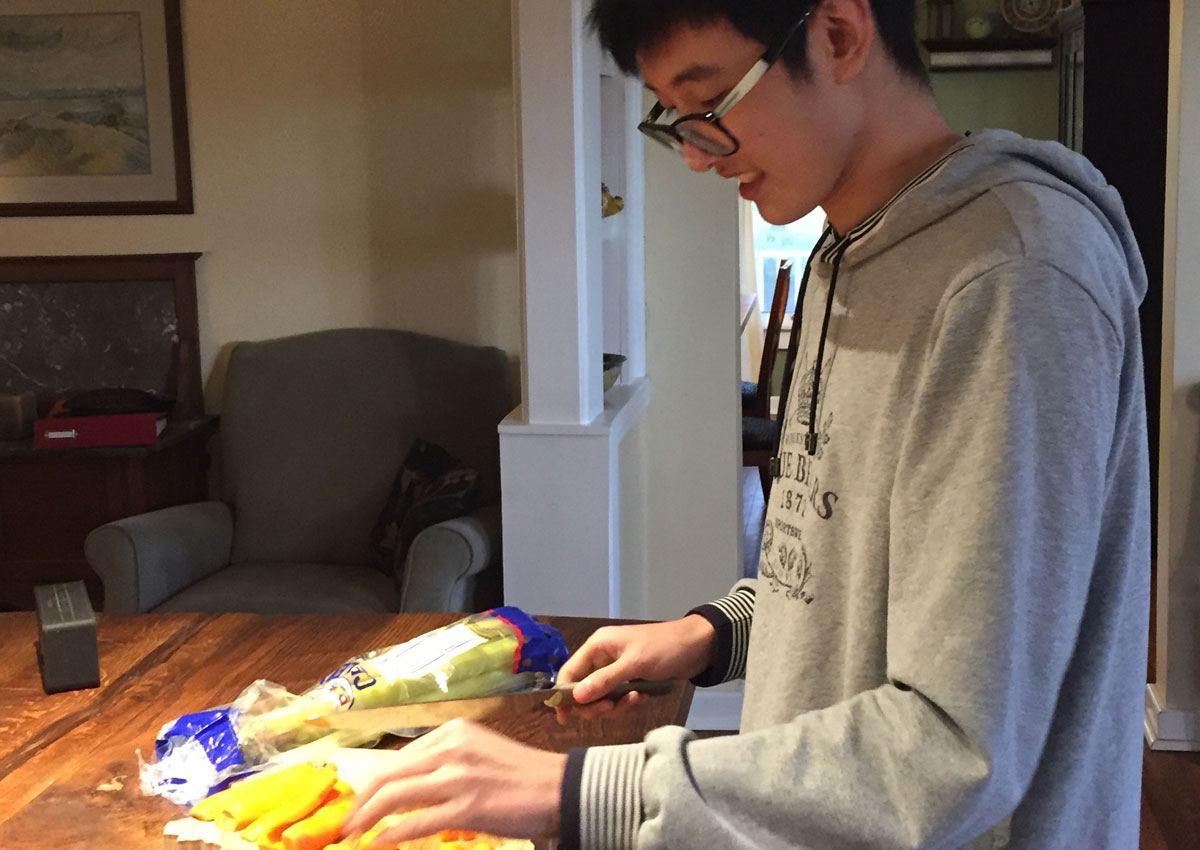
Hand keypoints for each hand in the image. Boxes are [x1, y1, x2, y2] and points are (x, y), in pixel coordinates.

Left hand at [341, 718, 566, 843]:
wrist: (560, 789)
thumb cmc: (522, 776)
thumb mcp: (479, 753)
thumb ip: (445, 762)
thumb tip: (406, 784)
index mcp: (454, 732)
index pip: (400, 757)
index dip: (374, 782)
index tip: (360, 801)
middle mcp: (452, 747)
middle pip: (389, 774)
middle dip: (361, 801)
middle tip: (347, 822)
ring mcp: (458, 776)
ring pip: (394, 796)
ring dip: (367, 818)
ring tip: (353, 835)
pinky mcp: (467, 806)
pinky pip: (415, 822)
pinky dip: (390, 835)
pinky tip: (377, 844)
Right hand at [555, 614, 714, 724]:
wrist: (698, 647)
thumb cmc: (664, 649)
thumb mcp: (634, 664)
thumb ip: (604, 681)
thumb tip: (575, 697)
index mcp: (597, 646)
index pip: (569, 671)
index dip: (563, 694)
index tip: (564, 718)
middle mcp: (602, 658)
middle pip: (583, 689)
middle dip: (595, 704)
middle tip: (611, 709)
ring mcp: (616, 670)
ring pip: (601, 698)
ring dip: (615, 705)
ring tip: (635, 700)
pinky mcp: (629, 680)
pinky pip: (617, 699)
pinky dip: (627, 703)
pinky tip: (642, 698)